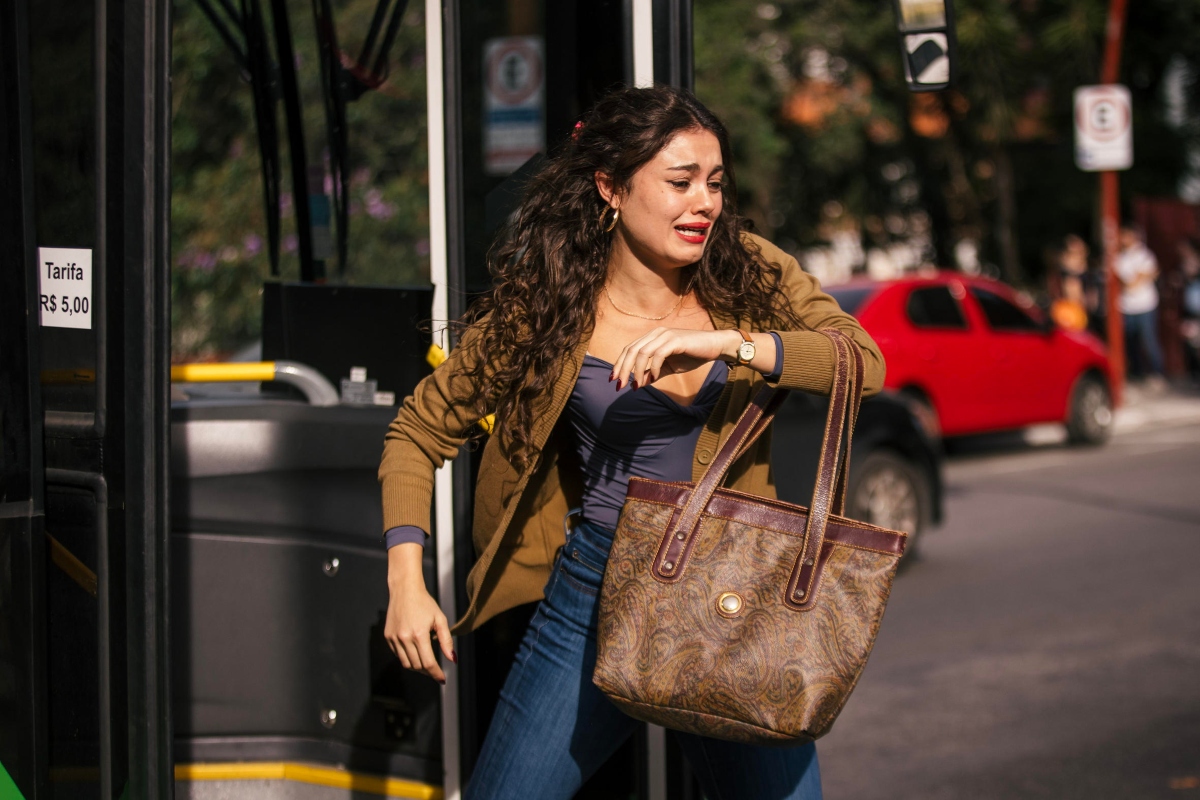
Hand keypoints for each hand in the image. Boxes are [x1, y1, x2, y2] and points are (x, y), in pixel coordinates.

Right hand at [384, 543, 453, 683]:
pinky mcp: (388, 637)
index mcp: (419, 635)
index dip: (436, 673)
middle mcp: (404, 638)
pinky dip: (407, 657)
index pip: (428, 663)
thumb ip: (446, 641)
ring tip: (426, 662)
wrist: (405, 590)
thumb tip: (452, 659)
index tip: (442, 679)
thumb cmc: (425, 603)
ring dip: (417, 667)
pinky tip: (414, 651)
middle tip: (435, 670)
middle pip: (417, 666)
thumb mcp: (440, 619)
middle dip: (428, 671)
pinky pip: (398, 655)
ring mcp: (394, 638)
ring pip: (406, 663)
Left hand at [610, 328, 739, 388]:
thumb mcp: (669, 367)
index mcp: (652, 338)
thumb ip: (654, 373)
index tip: (614, 381)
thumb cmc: (692, 355)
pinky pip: (658, 354)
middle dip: (623, 369)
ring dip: (637, 371)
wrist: (714, 347)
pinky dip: (653, 368)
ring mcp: (665, 335)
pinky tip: (654, 378)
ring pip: (642, 352)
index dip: (619, 364)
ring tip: (636, 385)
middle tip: (620, 385)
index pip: (629, 349)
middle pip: (631, 350)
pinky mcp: (675, 340)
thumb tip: (639, 384)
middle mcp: (656, 333)